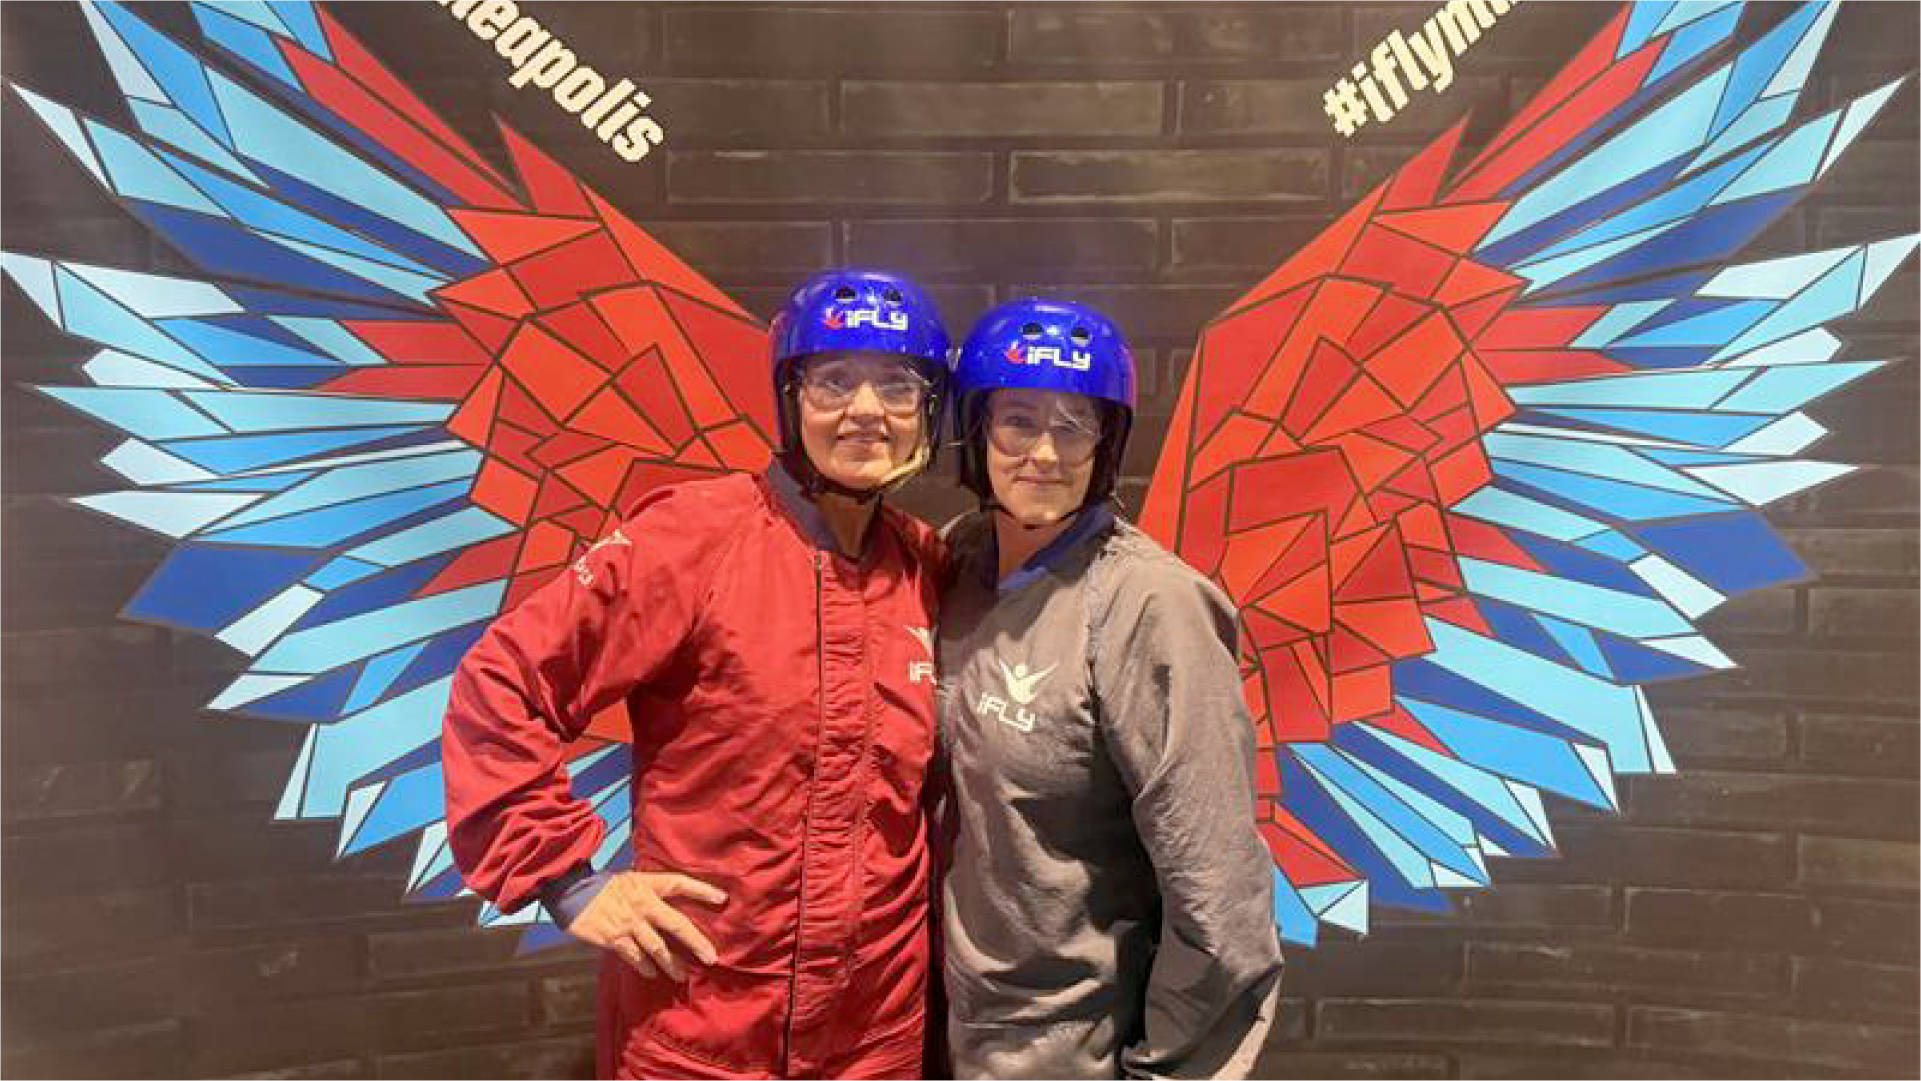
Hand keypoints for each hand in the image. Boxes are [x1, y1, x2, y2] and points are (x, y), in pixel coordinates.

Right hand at [566, 870, 726, 979]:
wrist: (571, 891)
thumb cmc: (601, 886)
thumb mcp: (629, 880)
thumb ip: (648, 892)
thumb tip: (668, 904)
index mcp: (647, 884)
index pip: (679, 884)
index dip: (701, 890)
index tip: (722, 898)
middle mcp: (642, 904)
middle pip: (676, 924)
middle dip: (695, 941)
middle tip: (711, 957)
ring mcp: (629, 923)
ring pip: (657, 947)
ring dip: (671, 964)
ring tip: (682, 975)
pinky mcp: (614, 938)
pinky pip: (634, 956)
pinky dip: (644, 967)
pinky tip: (652, 974)